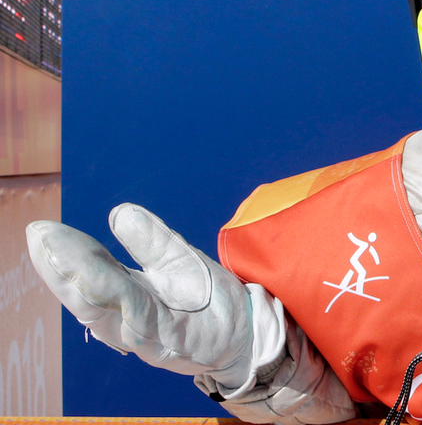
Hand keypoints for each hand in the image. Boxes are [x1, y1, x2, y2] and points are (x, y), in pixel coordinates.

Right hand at [26, 204, 277, 392]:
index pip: (87, 276)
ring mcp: (152, 335)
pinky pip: (147, 323)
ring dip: (85, 281)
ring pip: (111, 309)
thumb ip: (150, 241)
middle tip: (40, 237)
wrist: (247, 333)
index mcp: (126, 297)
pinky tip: (107, 287)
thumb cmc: (208, 301)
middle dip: (62, 267)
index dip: (63, 256)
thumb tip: (119, 212)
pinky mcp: (178, 342)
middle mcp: (130, 320)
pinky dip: (126, 305)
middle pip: (88, 296)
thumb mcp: (178, 262)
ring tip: (61, 253)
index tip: (42, 231)